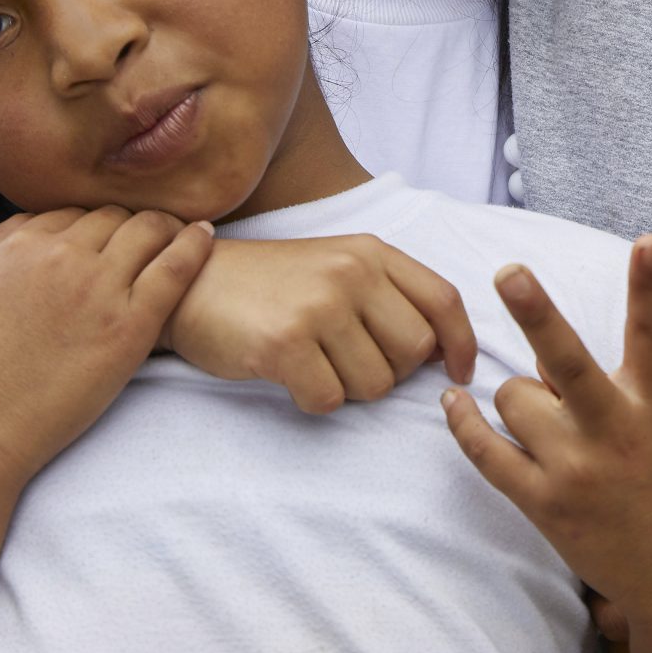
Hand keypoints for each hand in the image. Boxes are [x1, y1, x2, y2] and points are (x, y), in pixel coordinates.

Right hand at [0, 206, 211, 484]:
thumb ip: (4, 249)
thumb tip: (33, 226)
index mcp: (21, 243)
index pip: (76, 212)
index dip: (96, 224)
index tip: (110, 236)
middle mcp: (61, 255)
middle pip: (113, 216)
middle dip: (130, 223)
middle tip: (149, 236)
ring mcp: (98, 287)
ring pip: (147, 229)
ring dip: (164, 228)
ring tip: (179, 233)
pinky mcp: (130, 323)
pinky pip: (175, 267)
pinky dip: (194, 244)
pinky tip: (204, 235)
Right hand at [166, 234, 477, 411]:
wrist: (189, 283)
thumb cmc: (271, 285)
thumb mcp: (337, 266)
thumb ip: (389, 294)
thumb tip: (444, 350)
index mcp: (371, 252)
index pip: (443, 300)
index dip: (462, 343)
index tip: (460, 373)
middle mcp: (351, 272)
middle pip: (414, 351)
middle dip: (391, 372)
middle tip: (350, 361)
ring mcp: (319, 306)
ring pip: (376, 384)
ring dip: (348, 388)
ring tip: (314, 360)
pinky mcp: (285, 344)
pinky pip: (330, 400)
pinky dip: (312, 400)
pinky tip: (289, 374)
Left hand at [444, 239, 651, 642]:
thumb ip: (612, 389)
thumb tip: (542, 361)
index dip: (650, 285)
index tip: (649, 240)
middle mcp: (613, 432)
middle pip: (567, 361)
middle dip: (538, 315)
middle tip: (509, 272)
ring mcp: (574, 470)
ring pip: (514, 398)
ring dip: (520, 397)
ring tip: (549, 424)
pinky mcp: (543, 504)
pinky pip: (487, 454)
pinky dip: (464, 425)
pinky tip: (452, 402)